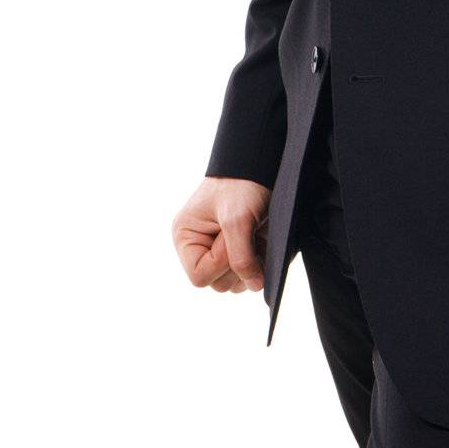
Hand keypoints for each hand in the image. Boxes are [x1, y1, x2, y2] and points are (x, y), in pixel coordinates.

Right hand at [172, 176, 270, 293]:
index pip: (199, 276)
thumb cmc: (241, 183)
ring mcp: (220, 250)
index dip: (220, 263)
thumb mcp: (237, 219)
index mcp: (186, 237)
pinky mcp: (240, 250)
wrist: (260, 161)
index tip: (231, 237)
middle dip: (237, 264)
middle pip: (218, 283)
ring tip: (255, 234)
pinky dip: (260, 260)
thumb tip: (254, 286)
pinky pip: (250, 272)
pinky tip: (262, 238)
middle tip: (247, 233)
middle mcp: (200, 246)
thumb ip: (242, 257)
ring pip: (236, 281)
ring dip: (251, 263)